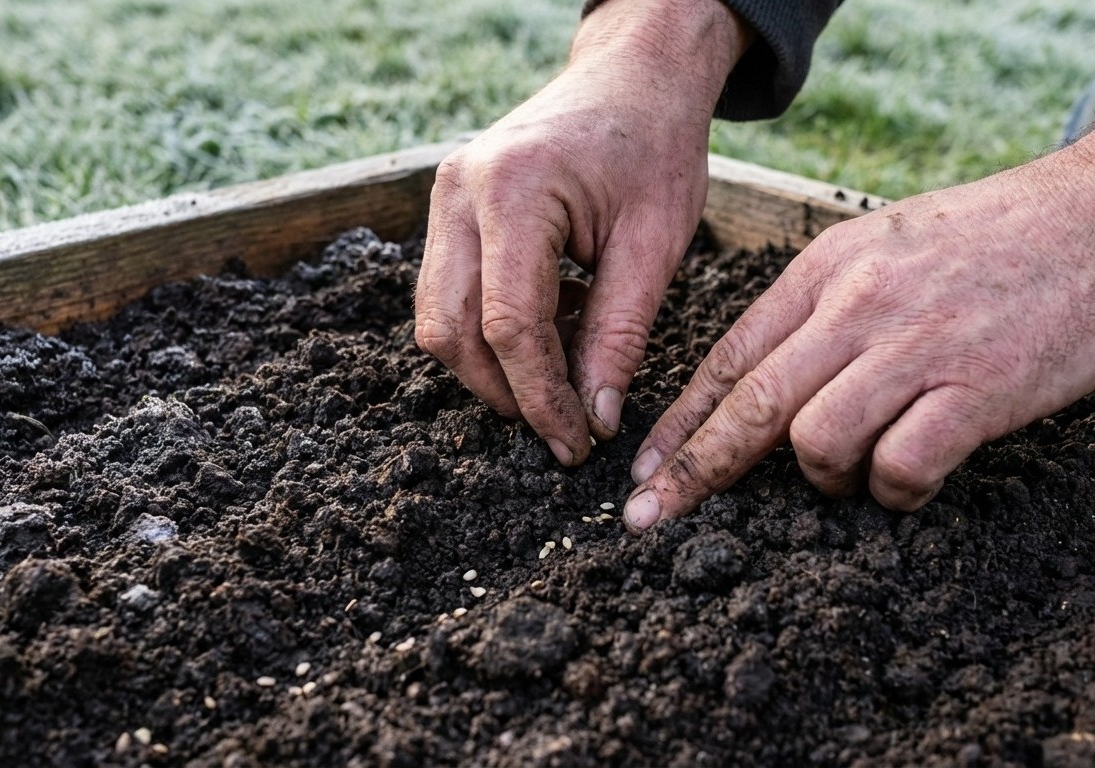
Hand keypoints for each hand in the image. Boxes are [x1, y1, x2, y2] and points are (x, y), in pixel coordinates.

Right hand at [414, 0, 751, 464]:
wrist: (634, 75)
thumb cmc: (655, 146)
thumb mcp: (655, 244)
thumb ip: (620, 334)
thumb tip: (593, 419)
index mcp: (516, 190)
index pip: (509, 325)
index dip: (540, 398)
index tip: (574, 444)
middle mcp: (460, 191)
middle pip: (452, 329)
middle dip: (504, 392)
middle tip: (563, 428)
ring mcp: (444, 196)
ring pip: (439, 316)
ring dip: (492, 365)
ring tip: (561, 379)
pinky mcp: (449, 207)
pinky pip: (449, 291)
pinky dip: (490, 330)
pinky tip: (550, 331)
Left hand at [624, 102, 1094, 530]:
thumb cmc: (996, 235)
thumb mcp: (886, 243)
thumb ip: (827, 306)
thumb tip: (772, 379)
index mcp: (828, 271)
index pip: (731, 356)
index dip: (681, 420)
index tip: (648, 467)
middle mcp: (858, 308)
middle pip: (752, 405)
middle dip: (695, 470)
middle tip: (651, 516)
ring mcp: (916, 347)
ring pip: (816, 441)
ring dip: (824, 477)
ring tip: (860, 471)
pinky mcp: (976, 389)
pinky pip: (901, 465)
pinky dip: (895, 490)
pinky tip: (914, 478)